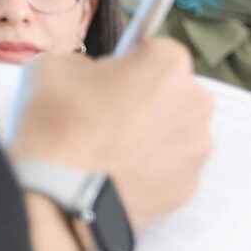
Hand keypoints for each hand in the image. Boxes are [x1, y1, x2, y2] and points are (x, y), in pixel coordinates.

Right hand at [9, 37, 213, 229]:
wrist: (58, 196)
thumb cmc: (56, 126)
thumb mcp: (53, 66)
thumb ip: (85, 63)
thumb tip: (96, 76)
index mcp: (169, 64)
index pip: (155, 53)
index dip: (129, 66)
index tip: (110, 80)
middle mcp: (197, 103)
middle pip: (173, 95)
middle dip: (146, 102)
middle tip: (106, 119)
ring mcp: (197, 148)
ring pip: (175, 134)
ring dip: (151, 138)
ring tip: (110, 151)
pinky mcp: (190, 186)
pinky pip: (171, 170)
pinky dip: (151, 171)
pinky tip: (120, 175)